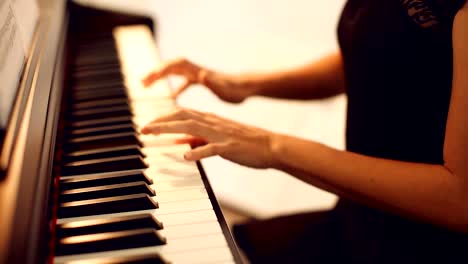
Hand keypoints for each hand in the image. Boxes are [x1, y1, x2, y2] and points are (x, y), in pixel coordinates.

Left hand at [141, 107, 276, 168]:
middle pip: (182, 117)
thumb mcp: (219, 137)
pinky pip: (212, 148)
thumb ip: (200, 138)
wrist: (270, 145)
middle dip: (160, 122)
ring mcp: (221, 135)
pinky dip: (198, 151)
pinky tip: (186, 156)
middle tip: (143, 129)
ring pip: (192, 127)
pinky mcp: (229, 147)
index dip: (163, 118)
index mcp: (211, 120)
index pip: (182, 114)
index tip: (148, 124)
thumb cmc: (245, 143)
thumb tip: (180, 142)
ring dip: (170, 130)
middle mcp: (213, 123)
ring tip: (153, 134)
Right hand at [143, 58, 255, 102]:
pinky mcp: (204, 82)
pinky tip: (171, 98)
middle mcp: (196, 71)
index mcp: (198, 72)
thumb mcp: (223, 86)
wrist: (248, 87)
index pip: (175, 66)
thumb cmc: (236, 89)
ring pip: (176, 73)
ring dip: (162, 78)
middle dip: (156, 74)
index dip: (160, 72)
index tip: (148, 80)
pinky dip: (176, 87)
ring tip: (147, 87)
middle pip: (171, 67)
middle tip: (141, 83)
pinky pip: (185, 82)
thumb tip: (201, 74)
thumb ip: (211, 80)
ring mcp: (199, 76)